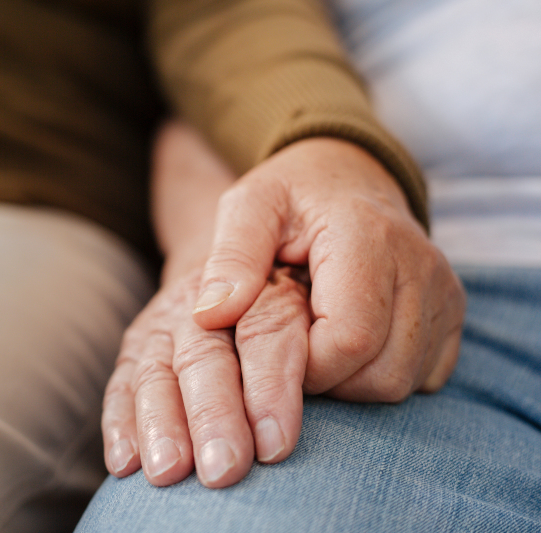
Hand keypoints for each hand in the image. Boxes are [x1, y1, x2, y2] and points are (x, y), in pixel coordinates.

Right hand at [102, 266, 309, 487]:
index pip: (263, 327)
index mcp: (258, 284)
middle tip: (224, 468)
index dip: (270, 383)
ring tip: (167, 472)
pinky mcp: (140, 344)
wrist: (240, 255)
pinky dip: (120, 421)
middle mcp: (204, 303)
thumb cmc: (289, 278)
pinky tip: (124, 462)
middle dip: (213, 414)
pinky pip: (123, 381)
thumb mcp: (318, 273)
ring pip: (157, 371)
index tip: (275, 442)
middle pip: (205, 357)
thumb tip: (335, 361)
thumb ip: (321, 315)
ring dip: (160, 423)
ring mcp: (167, 323)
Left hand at [192, 137, 465, 404]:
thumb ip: (230, 258)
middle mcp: (420, 265)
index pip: (349, 340)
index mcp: (367, 236)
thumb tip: (209, 317)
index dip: (306, 367)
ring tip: (317, 343)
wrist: (346, 174)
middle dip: (327, 381)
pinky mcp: (453, 312)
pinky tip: (351, 345)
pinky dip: (383, 375)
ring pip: (404, 382)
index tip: (275, 348)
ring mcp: (444, 291)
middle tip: (293, 348)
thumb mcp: (247, 207)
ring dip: (352, 383)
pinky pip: (425, 377)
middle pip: (381, 372)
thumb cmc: (290, 196)